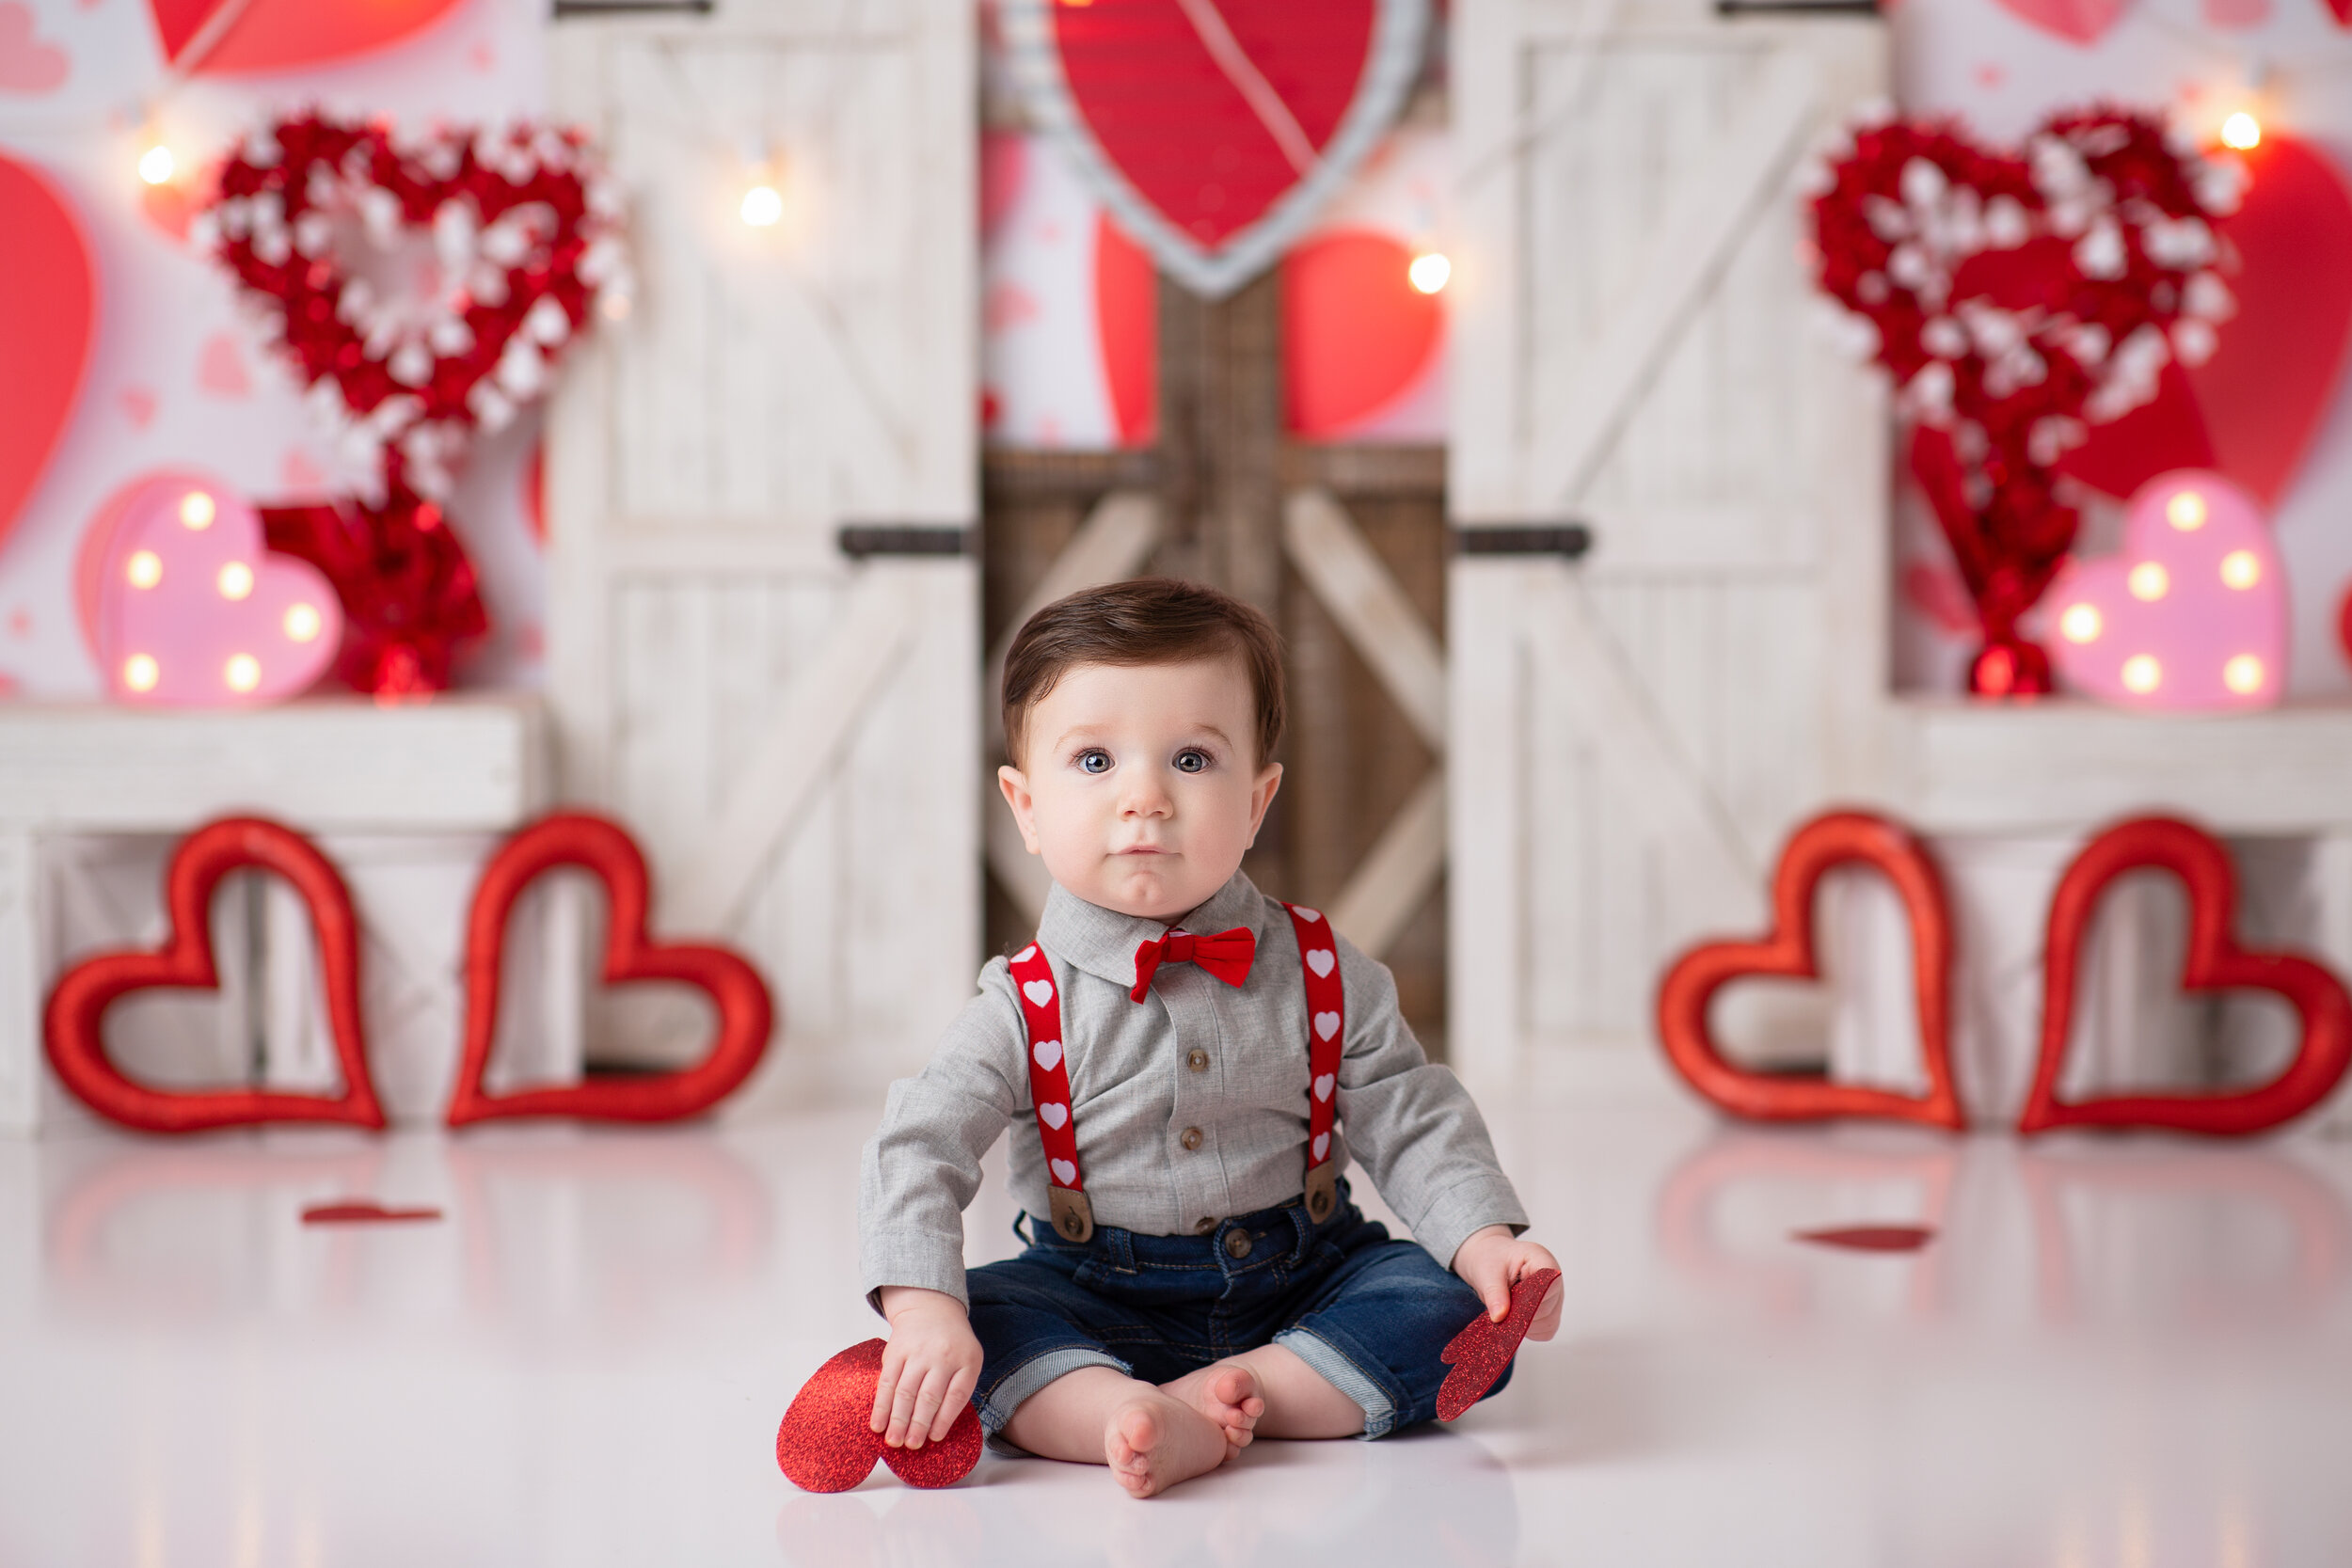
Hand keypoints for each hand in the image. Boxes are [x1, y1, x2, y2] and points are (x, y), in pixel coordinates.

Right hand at [871, 1286, 984, 1448]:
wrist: (931, 1309)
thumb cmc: (952, 1345)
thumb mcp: (968, 1360)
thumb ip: (958, 1389)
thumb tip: (937, 1429)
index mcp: (966, 1360)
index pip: (957, 1395)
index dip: (944, 1419)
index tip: (934, 1438)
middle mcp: (942, 1355)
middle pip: (929, 1396)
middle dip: (919, 1425)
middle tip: (911, 1446)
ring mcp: (917, 1353)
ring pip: (906, 1391)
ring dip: (898, 1420)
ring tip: (893, 1442)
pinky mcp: (896, 1352)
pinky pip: (887, 1382)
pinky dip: (881, 1406)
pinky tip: (878, 1424)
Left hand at [1450, 1226, 1563, 1341]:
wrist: (1488, 1261)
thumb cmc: (1491, 1259)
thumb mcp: (1487, 1272)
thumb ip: (1494, 1293)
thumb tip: (1499, 1316)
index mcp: (1542, 1259)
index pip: (1549, 1285)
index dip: (1531, 1299)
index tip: (1511, 1305)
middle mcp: (1553, 1278)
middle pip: (1547, 1308)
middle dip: (1522, 1313)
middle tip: (1501, 1307)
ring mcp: (1555, 1297)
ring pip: (1548, 1323)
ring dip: (1525, 1324)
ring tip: (1507, 1308)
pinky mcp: (1550, 1312)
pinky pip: (1545, 1331)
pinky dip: (1529, 1331)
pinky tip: (1515, 1317)